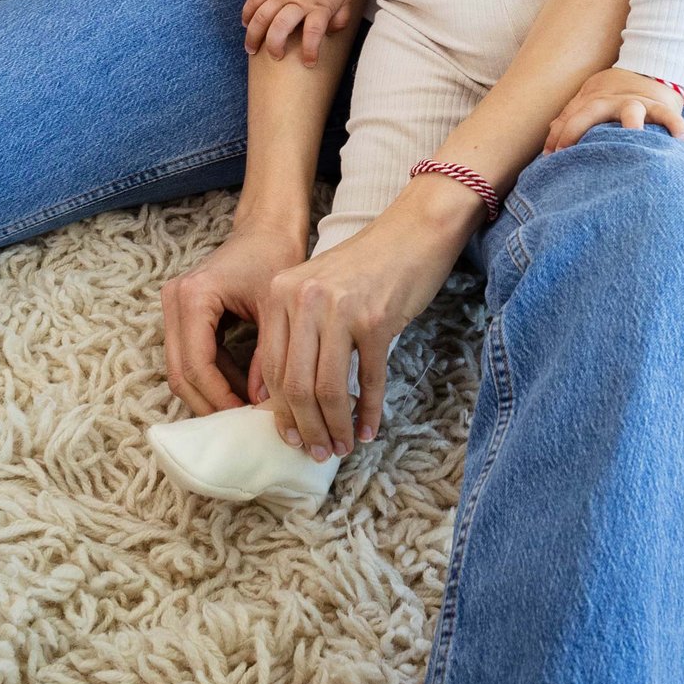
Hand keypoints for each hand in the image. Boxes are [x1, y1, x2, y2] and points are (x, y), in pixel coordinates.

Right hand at [159, 222, 307, 415]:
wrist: (268, 226)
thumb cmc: (275, 255)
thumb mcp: (274, 309)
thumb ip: (266, 356)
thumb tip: (260, 404)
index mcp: (193, 297)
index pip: (197, 365)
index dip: (220, 397)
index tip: (247, 417)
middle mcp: (174, 301)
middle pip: (181, 373)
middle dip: (210, 403)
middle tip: (241, 425)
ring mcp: (174, 307)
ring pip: (183, 369)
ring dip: (210, 394)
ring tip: (244, 412)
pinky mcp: (183, 313)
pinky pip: (192, 356)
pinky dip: (213, 377)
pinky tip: (242, 390)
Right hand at [243, 0, 353, 65]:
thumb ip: (341, 17)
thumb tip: (331, 32)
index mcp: (318, 8)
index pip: (313, 35)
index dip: (310, 52)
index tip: (308, 62)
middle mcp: (297, 3)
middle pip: (280, 28)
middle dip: (275, 45)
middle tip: (275, 55)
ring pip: (262, 17)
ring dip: (254, 34)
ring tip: (251, 48)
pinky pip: (254, 0)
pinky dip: (247, 12)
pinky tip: (245, 23)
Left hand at [257, 186, 467, 458]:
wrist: (413, 231)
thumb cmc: (365, 265)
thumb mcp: (316, 289)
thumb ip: (298, 332)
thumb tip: (290, 402)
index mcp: (280, 292)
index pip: (271, 367)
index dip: (281, 411)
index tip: (291, 437)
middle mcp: (304, 299)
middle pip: (295, 385)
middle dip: (307, 428)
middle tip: (317, 452)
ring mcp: (340, 309)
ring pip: (328, 389)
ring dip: (336, 427)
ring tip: (343, 446)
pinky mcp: (376, 320)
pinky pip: (369, 379)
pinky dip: (370, 411)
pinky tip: (370, 428)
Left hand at [543, 66, 683, 152]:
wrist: (649, 70)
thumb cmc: (614, 96)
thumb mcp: (588, 102)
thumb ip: (570, 121)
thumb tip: (548, 149)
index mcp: (592, 101)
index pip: (570, 118)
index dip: (559, 136)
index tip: (551, 158)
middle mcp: (612, 101)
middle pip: (590, 112)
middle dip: (578, 129)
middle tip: (569, 153)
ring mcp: (637, 103)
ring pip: (632, 111)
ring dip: (631, 124)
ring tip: (634, 137)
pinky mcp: (660, 106)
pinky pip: (669, 116)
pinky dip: (676, 125)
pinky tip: (682, 139)